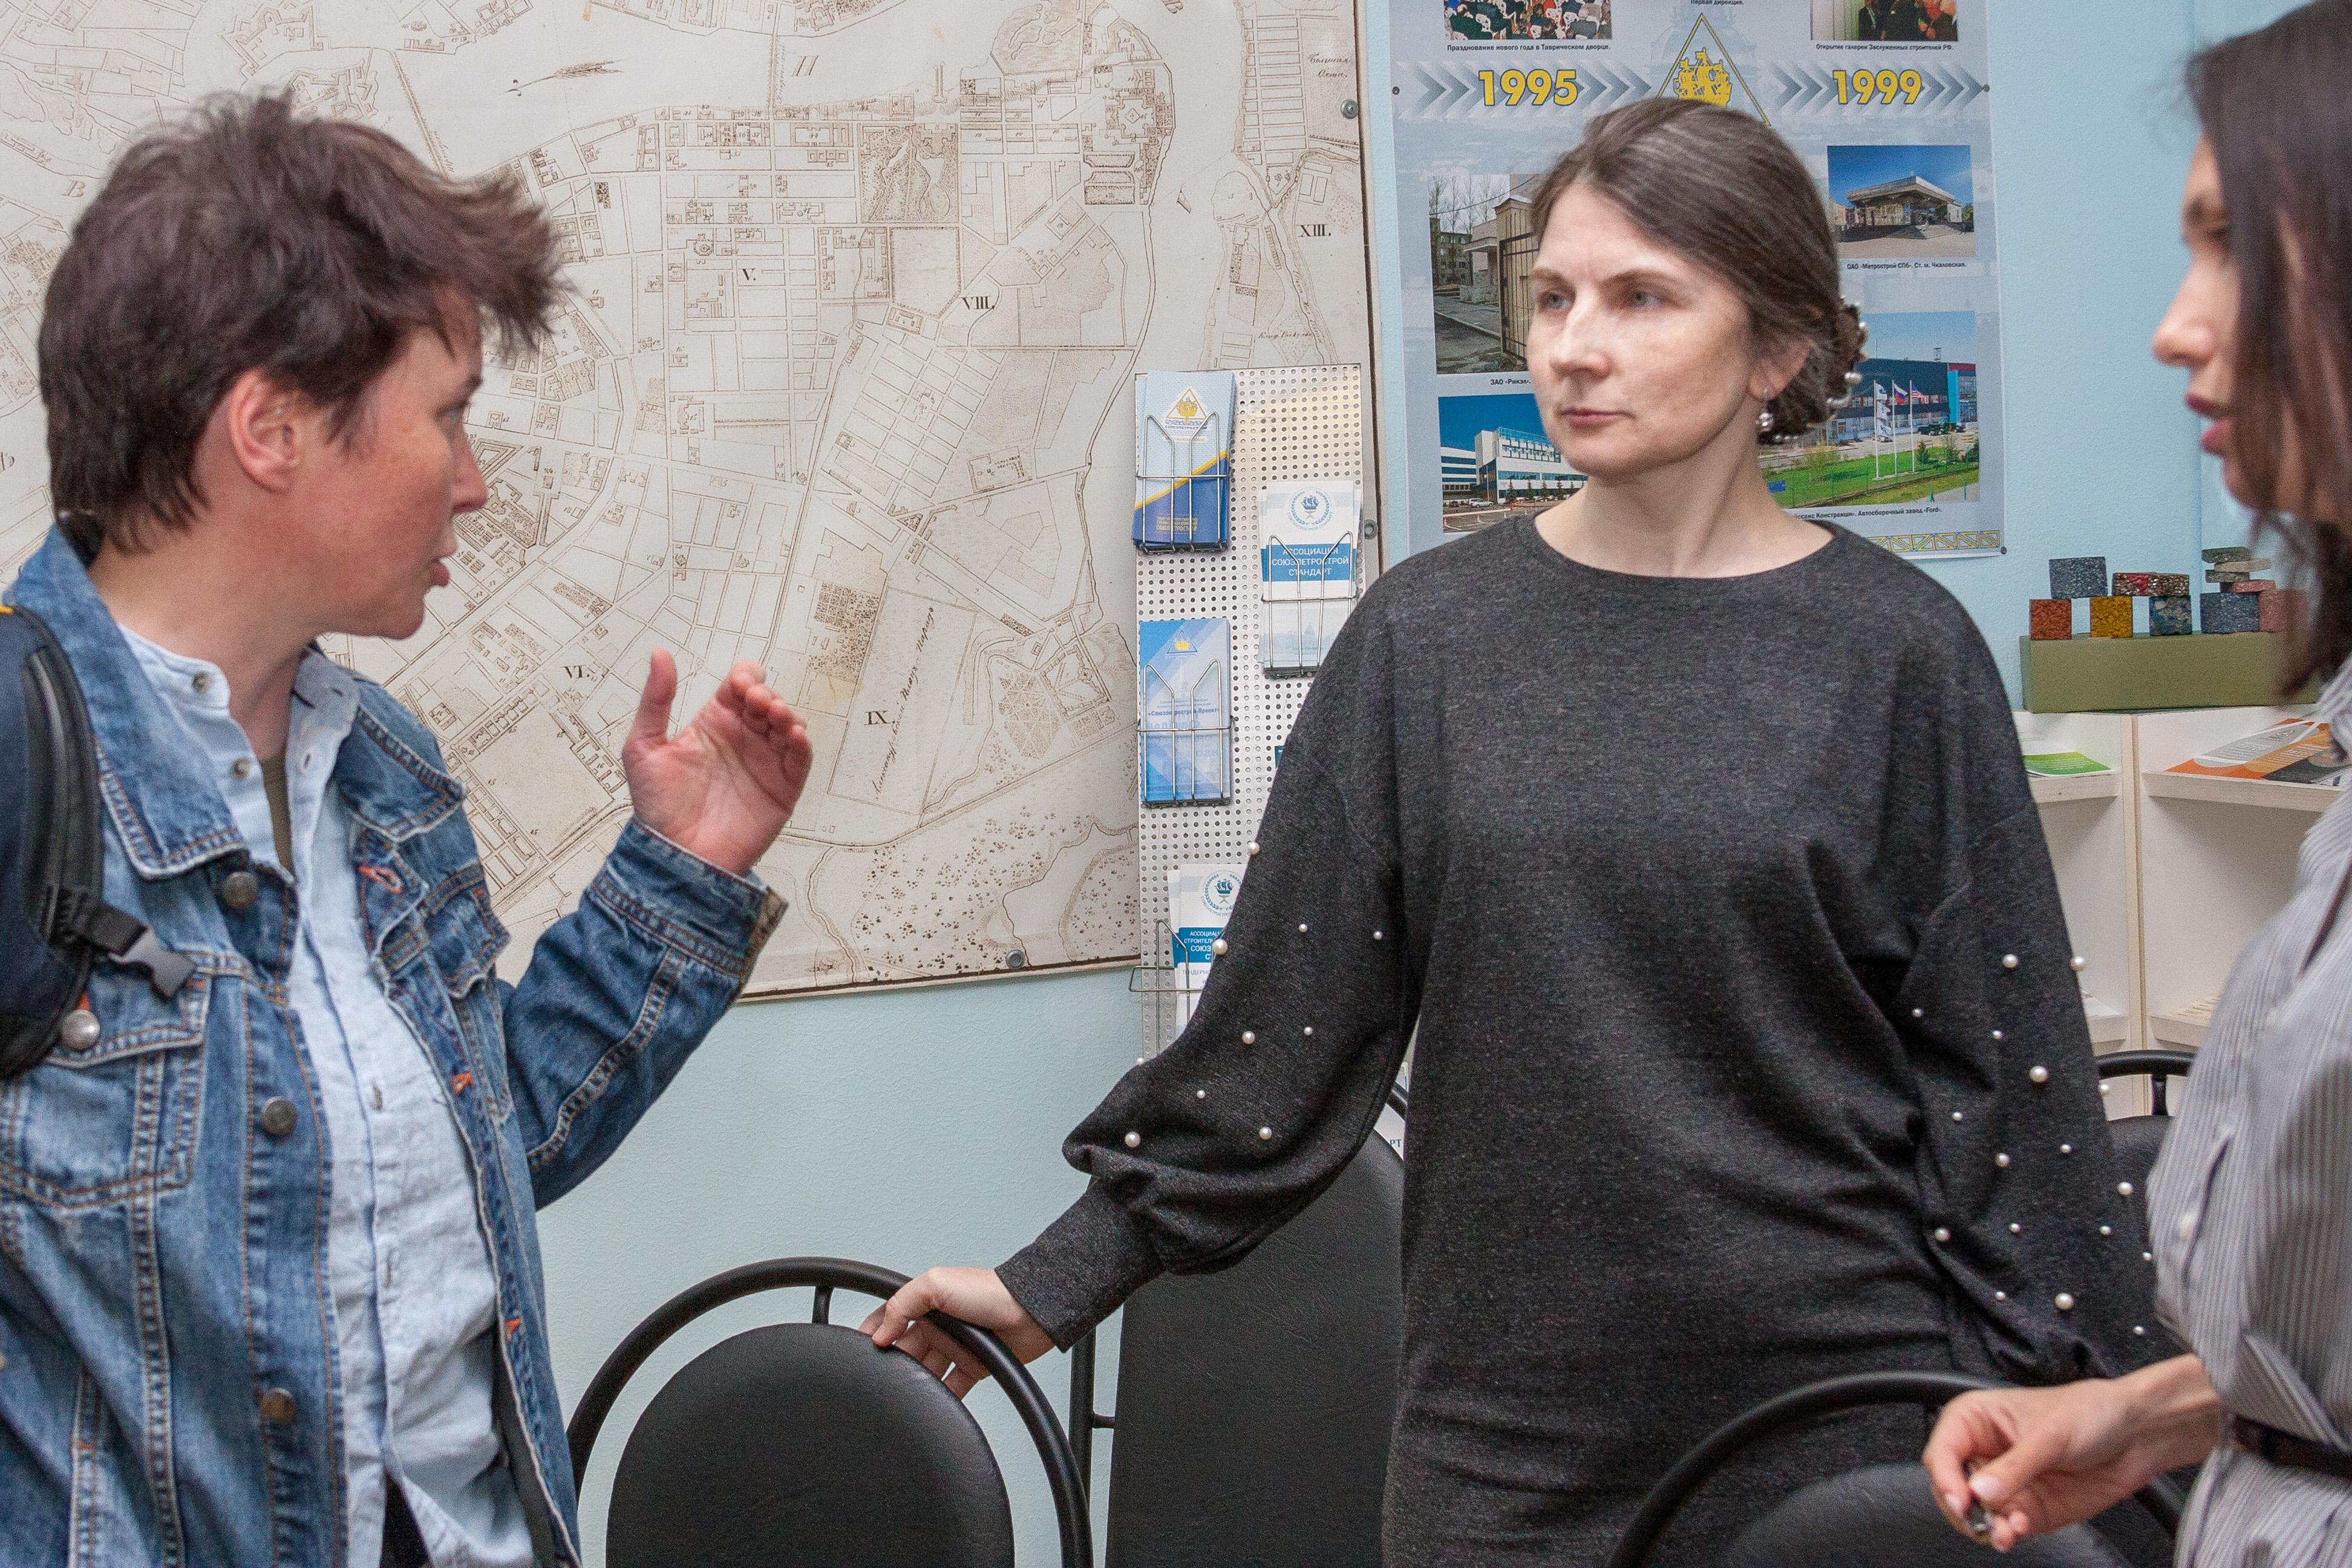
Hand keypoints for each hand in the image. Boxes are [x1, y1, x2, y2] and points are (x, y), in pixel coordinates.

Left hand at [622, 651, 812, 876]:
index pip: (740, 687)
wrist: (676, 855)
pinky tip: (793, 734)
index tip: (740, 685)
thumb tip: (659, 653)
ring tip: (775, 716)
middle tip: (757, 703)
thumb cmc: (656, 805)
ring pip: (788, 725)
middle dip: (767, 695)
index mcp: (714, 723)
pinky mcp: (783, 789)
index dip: (746, 678)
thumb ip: (655, 700)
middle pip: (768, 701)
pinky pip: (800, 760)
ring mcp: (765, 762)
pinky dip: (802, 743)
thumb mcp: (643, 746)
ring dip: (787, 713)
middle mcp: (743, 739)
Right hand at [860, 1267, 1052, 1398]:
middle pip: (905, 1350)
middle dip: (892, 1362)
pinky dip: (941, 1396)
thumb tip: (880, 1332)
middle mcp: (938, 1325)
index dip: (874, 1332)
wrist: (1030, 1311)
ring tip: (901, 1392)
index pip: (891, 1318)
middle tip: (880, 1377)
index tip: (860, 1350)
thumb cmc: (989, 1290)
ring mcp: (955, 1347)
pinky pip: (951, 1386)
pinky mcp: (973, 1366)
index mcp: (926, 1303)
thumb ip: (903, 1303)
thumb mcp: (936, 1284)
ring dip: (914, 1381)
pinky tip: (929, 1404)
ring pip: (925, 1371)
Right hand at [1922, 1356, 2219, 1550]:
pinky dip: (2007, 1534)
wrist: (2136, 1436)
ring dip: (1986, 1528)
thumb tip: (1980, 1493)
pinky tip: (2020, 1529)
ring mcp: (2003, 1483)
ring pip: (1974, 1514)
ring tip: (2007, 1533)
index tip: (1962, 1501)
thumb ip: (2014, 1467)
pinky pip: (2003, 1527)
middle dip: (1964, 1510)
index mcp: (1975, 1420)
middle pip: (1950, 1488)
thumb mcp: (2049, 1436)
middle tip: (1983, 1523)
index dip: (1945, 1478)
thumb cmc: (2090, 1413)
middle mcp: (1983, 1452)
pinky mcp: (2025, 1508)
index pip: (1942, 1452)